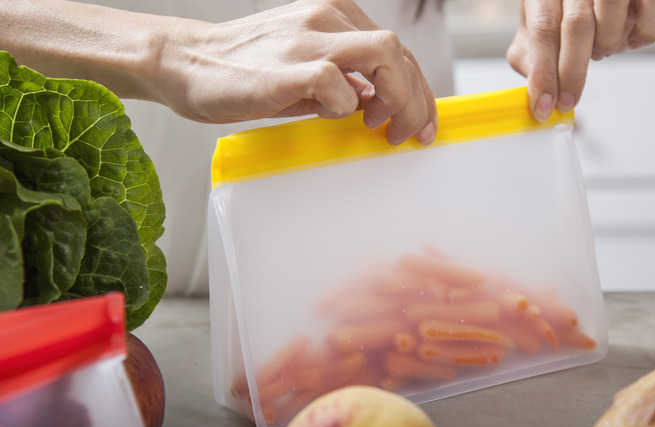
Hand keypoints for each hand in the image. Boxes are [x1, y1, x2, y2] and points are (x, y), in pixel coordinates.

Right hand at [153, 0, 436, 144]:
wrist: (185, 61)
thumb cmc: (244, 69)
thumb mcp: (305, 68)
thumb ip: (344, 80)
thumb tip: (378, 101)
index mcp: (334, 15)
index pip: (397, 50)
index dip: (418, 90)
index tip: (420, 123)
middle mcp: (326, 18)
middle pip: (399, 53)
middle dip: (417, 101)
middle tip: (409, 135)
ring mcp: (306, 39)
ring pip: (383, 56)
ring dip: (396, 100)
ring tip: (381, 128)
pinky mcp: (285, 68)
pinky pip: (336, 83)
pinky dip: (345, 106)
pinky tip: (333, 116)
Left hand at [506, 0, 654, 121]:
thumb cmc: (564, 5)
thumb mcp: (537, 22)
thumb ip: (531, 55)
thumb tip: (534, 94)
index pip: (543, 30)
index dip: (544, 73)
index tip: (543, 106)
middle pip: (577, 26)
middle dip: (571, 74)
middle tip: (567, 101)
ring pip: (612, 25)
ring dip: (605, 50)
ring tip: (599, 51)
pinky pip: (650, 25)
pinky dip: (639, 40)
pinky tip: (628, 38)